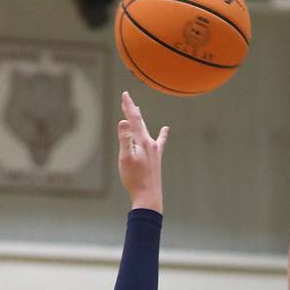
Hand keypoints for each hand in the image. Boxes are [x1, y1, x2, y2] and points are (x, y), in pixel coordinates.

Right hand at [117, 91, 168, 211]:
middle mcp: (150, 144)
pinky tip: (165, 129)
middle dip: (132, 111)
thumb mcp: (125, 158)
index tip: (125, 94)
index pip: (133, 120)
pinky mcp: (156, 159)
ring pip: (147, 130)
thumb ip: (124, 139)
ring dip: (140, 120)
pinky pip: (159, 142)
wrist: (149, 196)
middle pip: (140, 123)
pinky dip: (162, 134)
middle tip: (127, 99)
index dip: (128, 106)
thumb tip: (123, 121)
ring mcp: (155, 151)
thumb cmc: (135, 179)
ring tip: (138, 110)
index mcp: (142, 142)